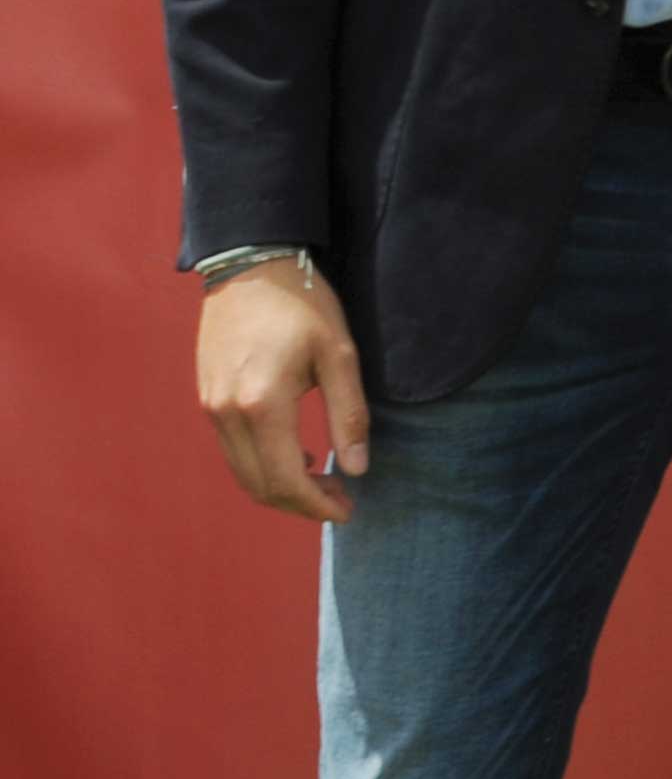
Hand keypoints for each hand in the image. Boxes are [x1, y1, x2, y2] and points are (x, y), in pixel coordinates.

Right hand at [196, 259, 367, 523]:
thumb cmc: (303, 305)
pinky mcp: (207, 400)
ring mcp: (211, 408)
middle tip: (342, 500)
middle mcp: (227, 414)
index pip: (284, 479)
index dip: (317, 505)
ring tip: (325, 481)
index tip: (348, 512)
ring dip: (281, 487)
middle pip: (260, 485)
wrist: (250, 267)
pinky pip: (234, 451)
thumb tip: (357, 468)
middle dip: (301, 503)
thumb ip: (349, 414)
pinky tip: (297, 455)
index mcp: (261, 404)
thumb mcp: (340, 354)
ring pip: (243, 472)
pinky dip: (263, 465)